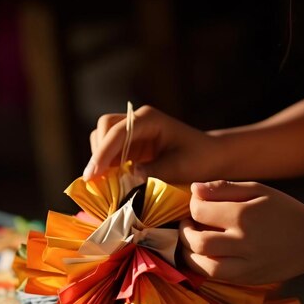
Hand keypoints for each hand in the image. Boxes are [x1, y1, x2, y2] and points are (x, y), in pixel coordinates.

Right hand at [84, 105, 220, 182]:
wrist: (211, 157)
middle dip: (98, 153)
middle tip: (95, 180)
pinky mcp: (132, 145)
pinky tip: (110, 183)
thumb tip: (127, 178)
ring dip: (101, 159)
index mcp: (149, 119)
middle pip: (105, 128)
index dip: (102, 153)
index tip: (92, 175)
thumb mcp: (179, 168)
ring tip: (103, 184)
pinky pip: (111, 152)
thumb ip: (152, 172)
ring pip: (103, 139)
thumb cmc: (200, 159)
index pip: (118, 132)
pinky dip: (107, 166)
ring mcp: (134, 131)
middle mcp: (138, 120)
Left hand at [179, 180, 303, 284]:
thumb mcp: (259, 189)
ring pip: (203, 266)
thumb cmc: (285, 210)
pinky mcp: (249, 279)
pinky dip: (204, 266)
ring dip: (189, 254)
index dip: (192, 205)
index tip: (197, 203)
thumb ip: (225, 188)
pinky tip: (206, 255)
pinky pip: (217, 277)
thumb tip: (194, 189)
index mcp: (245, 215)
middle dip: (185, 232)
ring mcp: (246, 265)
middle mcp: (243, 242)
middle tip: (189, 224)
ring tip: (193, 241)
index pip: (200, 211)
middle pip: (197, 241)